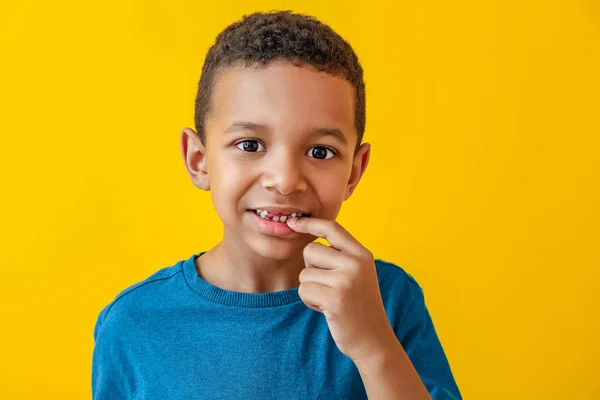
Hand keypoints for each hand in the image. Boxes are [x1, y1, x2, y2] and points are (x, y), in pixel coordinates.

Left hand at [287, 216, 397, 362]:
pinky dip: (309, 301)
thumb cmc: (359, 306)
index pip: (332, 228)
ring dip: (311, 289)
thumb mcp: (357, 274)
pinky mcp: (335, 298)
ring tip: (330, 300)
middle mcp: (356, 263)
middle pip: (311, 250)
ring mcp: (346, 280)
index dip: (309, 223)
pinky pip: (303, 290)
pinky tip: (326, 309)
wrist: (374, 340)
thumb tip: (310, 240)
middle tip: (328, 286)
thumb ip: (340, 256)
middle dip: (310, 269)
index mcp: (362, 254)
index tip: (293, 222)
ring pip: (304, 273)